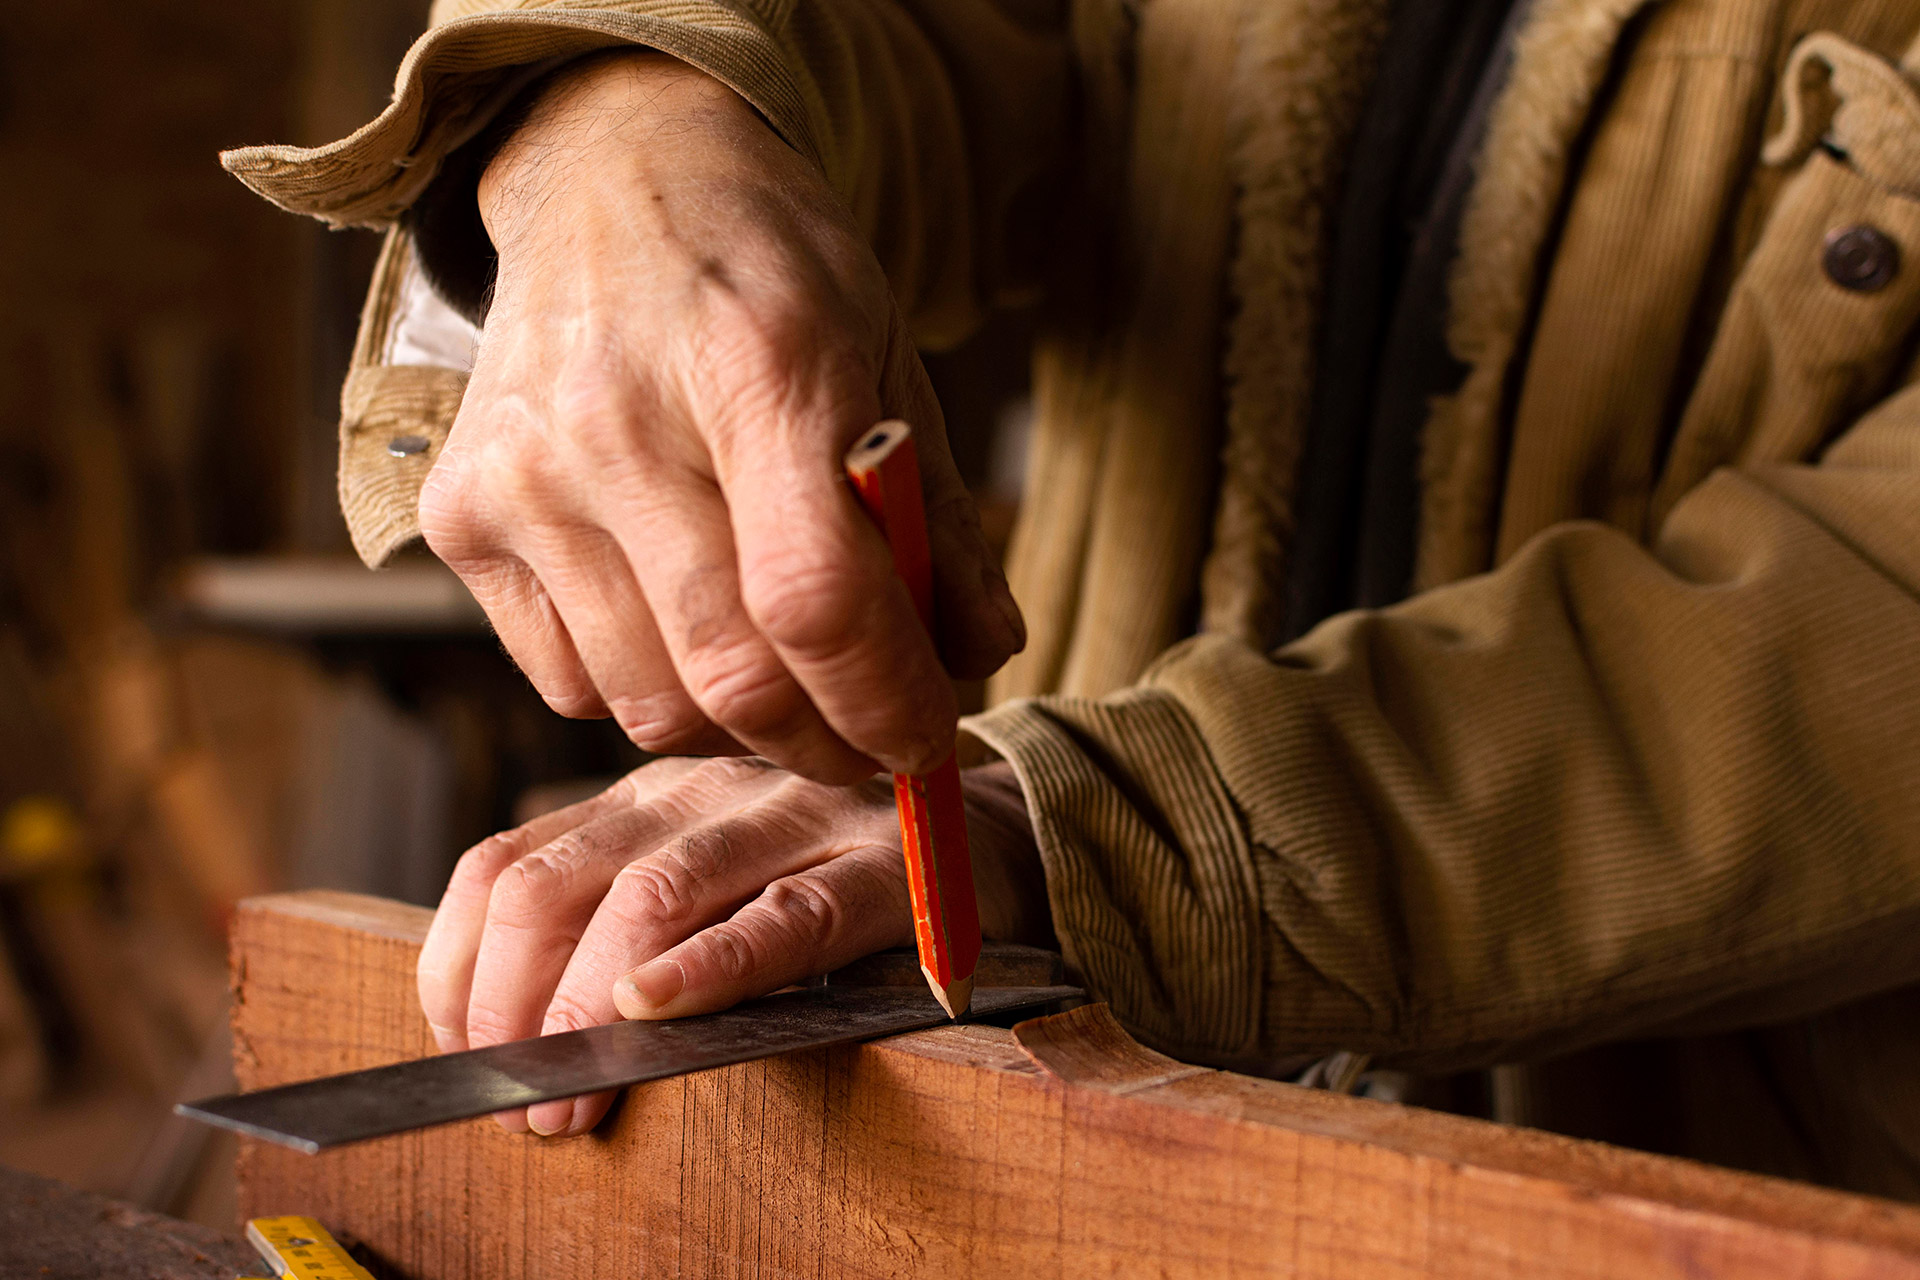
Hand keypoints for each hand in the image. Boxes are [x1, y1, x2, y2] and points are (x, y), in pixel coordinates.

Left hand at [415, 756, 1049, 1138]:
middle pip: (554, 885)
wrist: (990, 845)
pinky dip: (713, 966)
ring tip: (578, 1099)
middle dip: (514, 1008)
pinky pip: (788, 917)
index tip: (467, 1059)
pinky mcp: (885, 870)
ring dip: (591, 1009)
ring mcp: (794, 819)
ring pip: (650, 894)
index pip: (504, 865)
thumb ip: (613, 928)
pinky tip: (663, 1010)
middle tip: (527, 1108)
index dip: (460, 972)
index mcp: (647, 797)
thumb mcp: (703, 888)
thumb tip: (497, 1035)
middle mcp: (703, 791)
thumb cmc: (828, 886)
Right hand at [417, 52, 1023, 783]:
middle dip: (827, 743)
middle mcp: (616, 420)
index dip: (885, 699)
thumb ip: (937, 514)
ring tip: (787, 683)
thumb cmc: (769, 274)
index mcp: (755, 361)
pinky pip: (569, 683)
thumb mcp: (885, 356)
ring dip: (740, 730)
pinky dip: (649, 695)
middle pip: (731, 673)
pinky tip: (687, 634)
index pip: (815, 595)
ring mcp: (522, 474)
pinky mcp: (459, 518)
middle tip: (874, 742)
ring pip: (648, 703)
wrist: (614, 179)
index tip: (930, 738)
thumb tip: (977, 657)